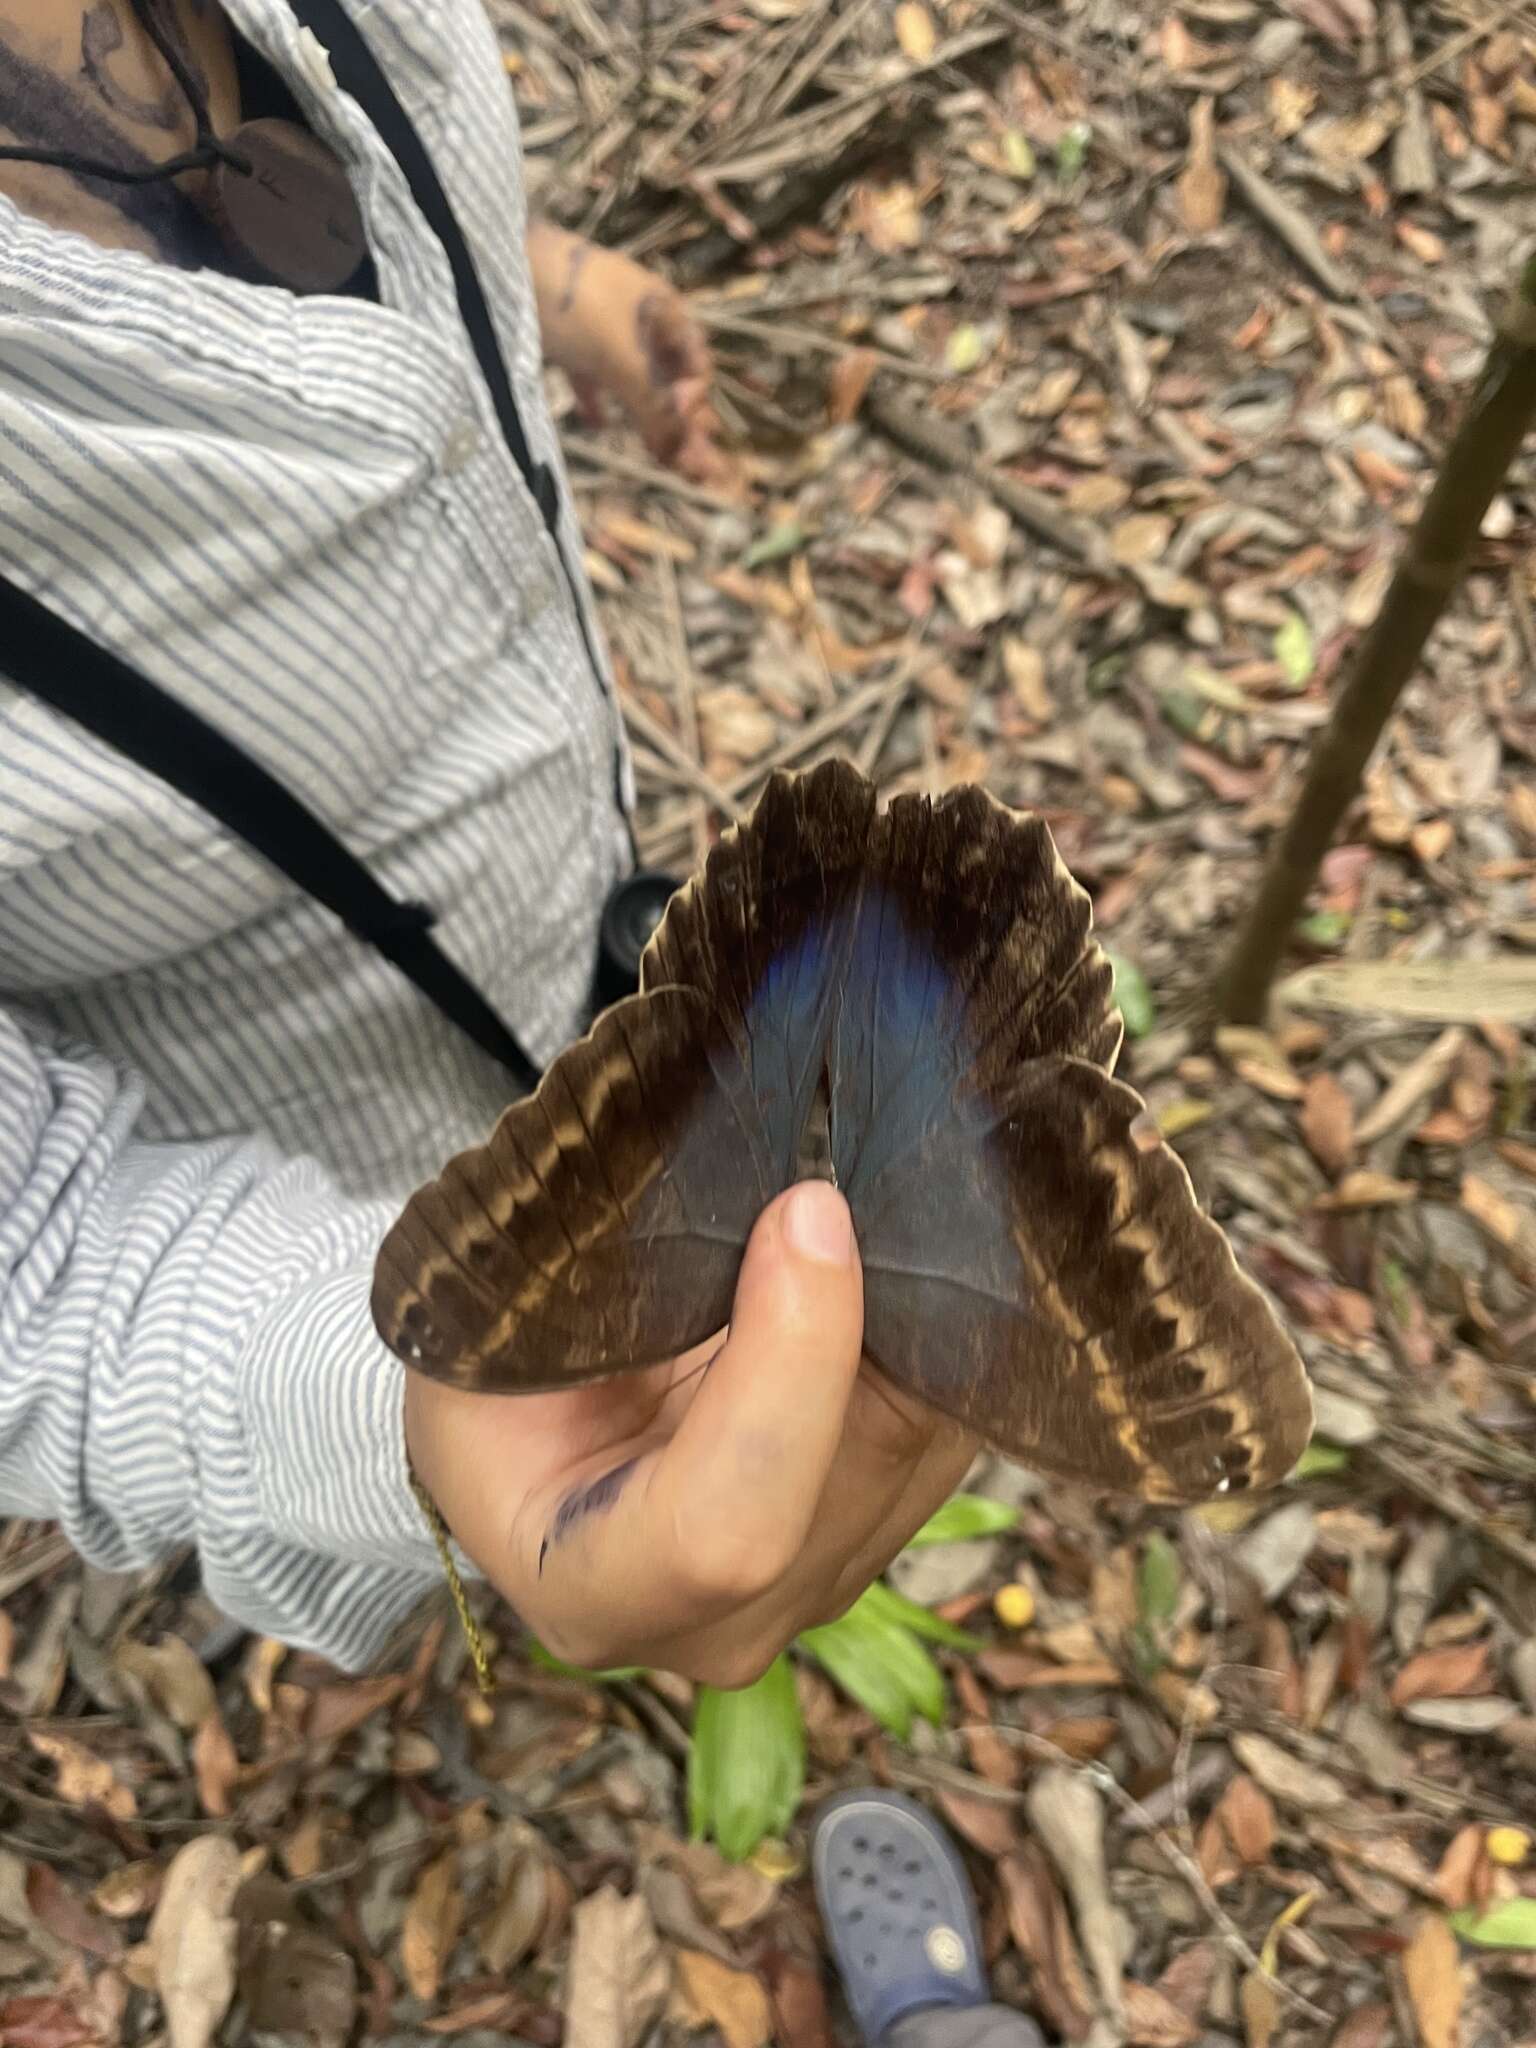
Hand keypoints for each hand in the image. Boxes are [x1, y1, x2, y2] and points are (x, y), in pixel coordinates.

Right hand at [402, 1181, 976, 1686]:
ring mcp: (824, 1584)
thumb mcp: (488, 1329)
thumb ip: (597, 1284)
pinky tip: (888, 1249)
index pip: (731, 1529)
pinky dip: (936, 1322)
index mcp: (598, 1594)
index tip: (803, 1208)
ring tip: (863, 1191)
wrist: (529, 1436)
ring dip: (917, 1302)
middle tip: (851, 1164)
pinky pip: (951, 1414)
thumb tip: (764, 1192)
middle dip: (874, 1302)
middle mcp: (731, 1625)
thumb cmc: (492, 1380)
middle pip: (865, 1465)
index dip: (790, 1364)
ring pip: (930, 1433)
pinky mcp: (889, 1527)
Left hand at [526, 219, 720, 480]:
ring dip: (643, 416)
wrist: (493, 264)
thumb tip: (686, 459)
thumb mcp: (619, 358)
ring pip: (631, 379)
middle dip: (676, 420)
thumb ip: (652, 408)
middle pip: (666, 378)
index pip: (695, 364)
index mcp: (662, 309)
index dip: (694, 399)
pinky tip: (598, 424)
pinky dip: (599, 401)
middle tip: (685, 465)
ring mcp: (599, 326)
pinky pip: (591, 375)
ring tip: (655, 455)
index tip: (678, 424)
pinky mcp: (564, 337)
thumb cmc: (570, 302)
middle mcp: (637, 316)